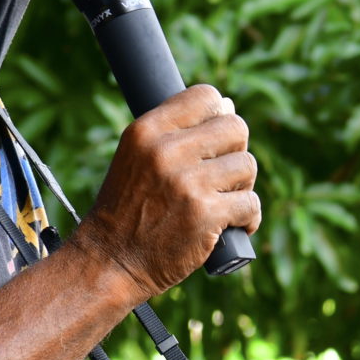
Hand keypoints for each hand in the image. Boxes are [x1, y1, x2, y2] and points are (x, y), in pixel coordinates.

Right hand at [71, 85, 259, 298]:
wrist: (108, 262)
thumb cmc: (127, 211)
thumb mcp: (136, 159)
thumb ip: (176, 134)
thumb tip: (229, 106)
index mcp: (147, 131)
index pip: (205, 96)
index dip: (219, 116)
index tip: (215, 141)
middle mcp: (166, 151)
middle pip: (236, 128)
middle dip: (235, 152)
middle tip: (221, 177)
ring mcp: (188, 183)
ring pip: (247, 165)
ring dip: (242, 188)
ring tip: (223, 203)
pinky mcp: (206, 214)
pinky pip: (251, 203)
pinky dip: (248, 219)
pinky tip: (234, 227)